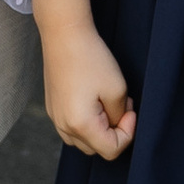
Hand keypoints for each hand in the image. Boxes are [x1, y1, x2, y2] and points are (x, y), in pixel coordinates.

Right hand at [32, 0, 135, 159]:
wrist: (64, 33)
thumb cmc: (91, 58)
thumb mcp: (117, 89)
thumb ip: (119, 116)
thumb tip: (116, 124)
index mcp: (80, 125)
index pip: (111, 150)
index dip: (128, 133)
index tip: (131, 110)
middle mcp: (63, 126)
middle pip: (96, 148)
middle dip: (113, 132)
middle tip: (122, 105)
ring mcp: (55, 117)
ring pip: (83, 140)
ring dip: (99, 129)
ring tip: (107, 101)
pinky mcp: (52, 107)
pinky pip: (72, 127)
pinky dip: (86, 121)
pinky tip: (93, 98)